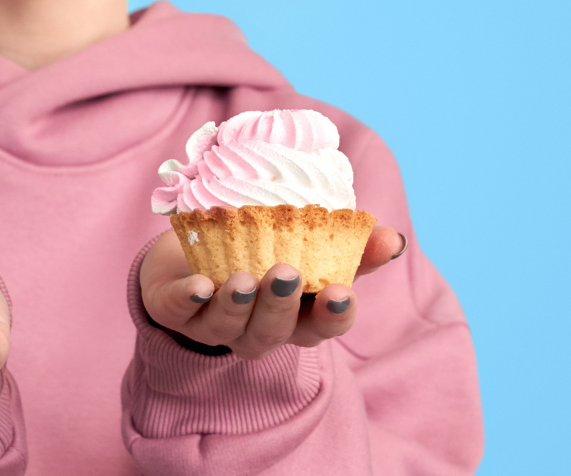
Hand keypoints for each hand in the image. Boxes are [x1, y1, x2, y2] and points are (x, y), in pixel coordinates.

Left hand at [139, 225, 405, 359]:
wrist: (190, 256)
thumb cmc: (262, 257)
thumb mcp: (310, 252)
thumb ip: (353, 250)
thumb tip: (395, 240)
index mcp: (295, 318)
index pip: (321, 327)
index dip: (332, 315)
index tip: (341, 293)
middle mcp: (257, 329)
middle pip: (273, 331)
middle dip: (280, 306)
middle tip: (287, 275)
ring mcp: (214, 324)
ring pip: (228, 326)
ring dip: (237, 304)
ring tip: (243, 279)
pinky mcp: (175, 309)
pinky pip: (180, 311)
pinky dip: (188, 298)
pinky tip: (197, 284)